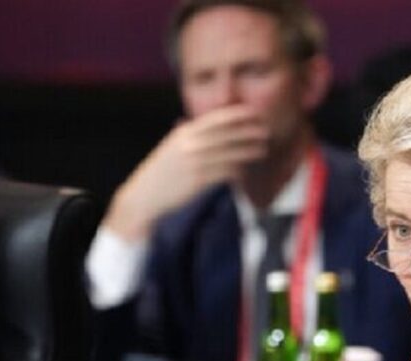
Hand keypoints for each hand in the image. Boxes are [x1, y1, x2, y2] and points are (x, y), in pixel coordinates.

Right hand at [103, 104, 268, 239]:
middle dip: (249, 131)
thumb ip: (191, 136)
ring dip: (249, 150)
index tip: (254, 113)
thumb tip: (207, 125)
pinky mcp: (197, 180)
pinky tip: (245, 171)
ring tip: (262, 150)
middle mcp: (189, 144)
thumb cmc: (162, 173)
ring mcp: (194, 162)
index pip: (216, 118)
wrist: (144, 196)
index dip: (238, 114)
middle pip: (226, 134)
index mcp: (184, 133)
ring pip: (229, 153)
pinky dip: (237, 170)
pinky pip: (225, 172)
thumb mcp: (173, 147)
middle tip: (266, 131)